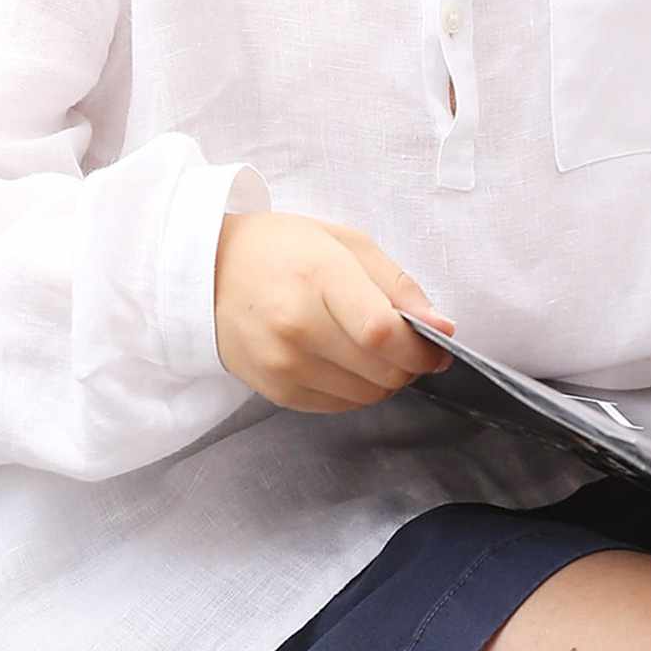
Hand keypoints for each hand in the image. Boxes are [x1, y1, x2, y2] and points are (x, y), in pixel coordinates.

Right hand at [214, 210, 453, 412]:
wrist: (209, 271)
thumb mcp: (347, 243)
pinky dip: (356, 390)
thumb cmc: (283, 250)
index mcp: (319, 277)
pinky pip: (339, 407)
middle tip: (405, 344)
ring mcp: (283, 364)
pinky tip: (344, 361)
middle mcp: (297, 326)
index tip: (436, 345)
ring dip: (384, 379)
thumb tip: (441, 327)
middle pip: (381, 370)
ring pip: (365, 395)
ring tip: (370, 349)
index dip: (421, 348)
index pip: (383, 332)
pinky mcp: (274, 390)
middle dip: (409, 364)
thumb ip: (398, 285)